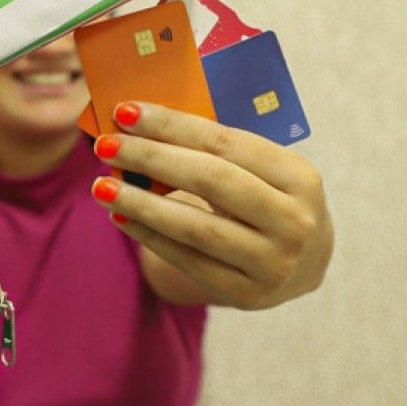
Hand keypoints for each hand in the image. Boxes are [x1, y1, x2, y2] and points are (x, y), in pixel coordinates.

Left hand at [90, 102, 333, 309]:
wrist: (305, 262)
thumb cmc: (269, 198)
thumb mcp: (263, 169)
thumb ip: (214, 148)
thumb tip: (140, 125)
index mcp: (299, 176)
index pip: (225, 142)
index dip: (172, 125)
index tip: (127, 111)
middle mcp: (293, 221)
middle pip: (209, 180)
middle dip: (150, 158)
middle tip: (105, 145)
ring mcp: (272, 263)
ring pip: (193, 227)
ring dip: (139, 203)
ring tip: (101, 186)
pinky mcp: (246, 294)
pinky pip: (186, 259)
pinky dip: (148, 235)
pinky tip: (120, 217)